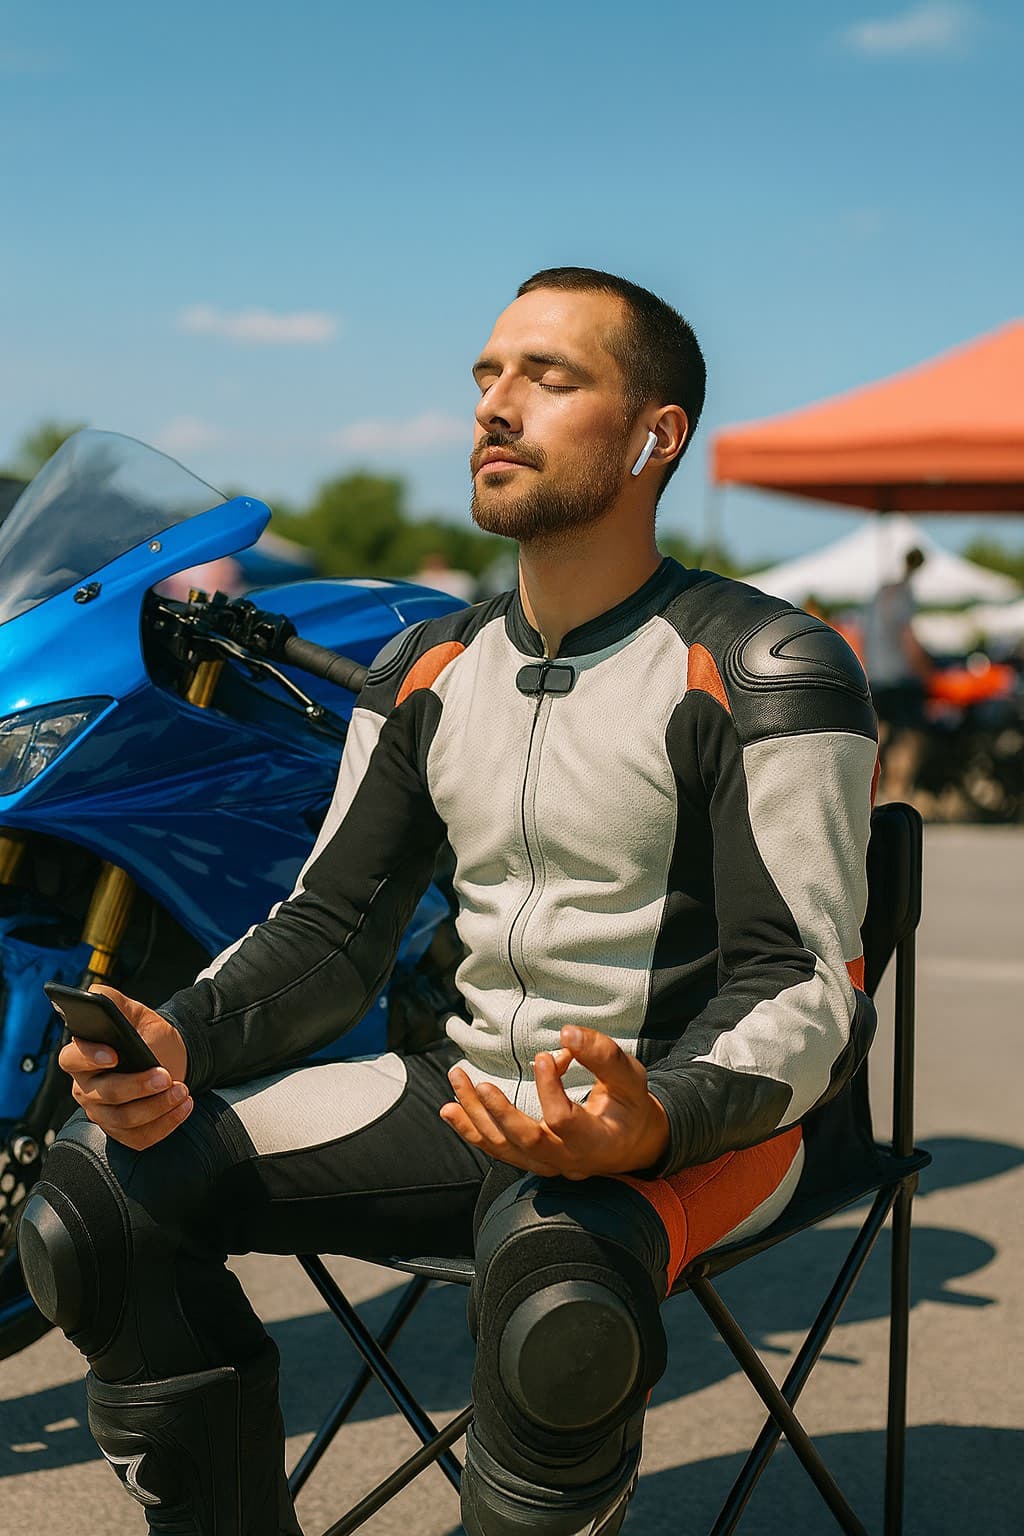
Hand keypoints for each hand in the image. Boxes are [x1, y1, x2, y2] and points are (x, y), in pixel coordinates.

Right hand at [57, 984, 192, 1150]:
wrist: (169, 1058)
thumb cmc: (147, 1036)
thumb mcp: (134, 1013)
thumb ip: (112, 1001)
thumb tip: (95, 994)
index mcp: (82, 1057)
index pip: (72, 1058)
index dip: (90, 1057)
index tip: (116, 1055)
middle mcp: (87, 1088)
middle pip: (104, 1094)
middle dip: (137, 1086)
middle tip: (165, 1075)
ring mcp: (103, 1113)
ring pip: (124, 1119)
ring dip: (157, 1107)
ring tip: (181, 1091)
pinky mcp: (122, 1132)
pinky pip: (140, 1137)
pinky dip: (165, 1125)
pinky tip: (183, 1107)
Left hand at [440, 1025, 669, 1179]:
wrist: (633, 1143)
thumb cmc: (632, 1105)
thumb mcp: (630, 1077)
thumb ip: (603, 1055)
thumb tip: (566, 1031)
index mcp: (598, 1140)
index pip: (564, 1120)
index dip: (550, 1088)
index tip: (542, 1056)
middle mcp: (570, 1160)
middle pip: (527, 1141)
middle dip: (498, 1112)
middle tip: (479, 1083)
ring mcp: (549, 1165)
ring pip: (505, 1148)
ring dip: (475, 1117)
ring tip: (457, 1080)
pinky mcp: (533, 1160)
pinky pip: (498, 1150)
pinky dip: (472, 1131)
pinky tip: (450, 1110)